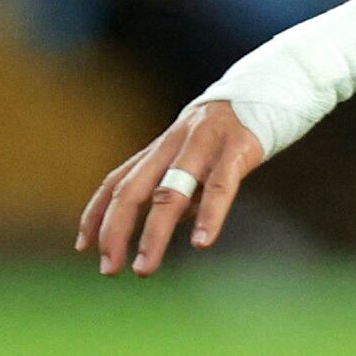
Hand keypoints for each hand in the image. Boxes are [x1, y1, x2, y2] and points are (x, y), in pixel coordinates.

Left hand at [76, 100, 273, 277]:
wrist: (272, 86)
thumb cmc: (231, 131)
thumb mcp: (196, 159)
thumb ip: (180, 188)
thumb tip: (167, 224)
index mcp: (161, 149)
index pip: (117, 182)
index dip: (96, 213)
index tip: (83, 247)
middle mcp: (174, 145)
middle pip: (132, 190)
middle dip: (115, 231)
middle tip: (108, 269)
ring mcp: (204, 145)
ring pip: (169, 192)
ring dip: (153, 233)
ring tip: (144, 268)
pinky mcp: (237, 148)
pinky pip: (220, 186)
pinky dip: (209, 215)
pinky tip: (202, 243)